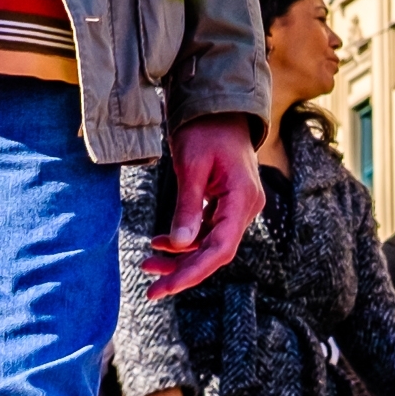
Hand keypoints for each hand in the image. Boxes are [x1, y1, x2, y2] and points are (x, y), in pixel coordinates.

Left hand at [151, 122, 265, 296]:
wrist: (220, 107)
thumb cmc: (205, 130)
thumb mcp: (191, 166)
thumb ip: (186, 207)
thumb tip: (178, 246)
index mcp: (242, 199)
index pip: (220, 249)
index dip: (192, 272)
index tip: (165, 289)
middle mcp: (246, 207)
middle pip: (216, 252)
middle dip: (183, 270)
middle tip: (150, 286)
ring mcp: (239, 206)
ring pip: (211, 244)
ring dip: (181, 258)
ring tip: (148, 263)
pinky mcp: (229, 204)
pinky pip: (209, 231)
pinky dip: (186, 241)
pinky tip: (161, 243)